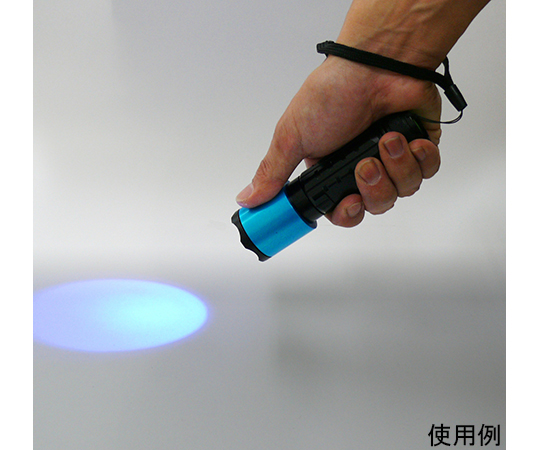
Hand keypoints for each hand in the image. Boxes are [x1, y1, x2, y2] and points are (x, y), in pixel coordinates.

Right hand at [236, 55, 441, 226]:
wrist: (376, 63)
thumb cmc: (334, 94)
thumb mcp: (292, 136)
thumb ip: (273, 172)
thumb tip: (248, 197)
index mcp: (331, 170)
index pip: (339, 210)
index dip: (345, 214)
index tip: (347, 206)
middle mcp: (362, 169)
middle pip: (373, 206)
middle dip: (372, 190)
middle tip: (364, 165)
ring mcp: (392, 160)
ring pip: (401, 192)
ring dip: (394, 167)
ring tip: (385, 140)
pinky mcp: (419, 149)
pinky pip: (426, 172)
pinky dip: (419, 157)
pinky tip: (407, 138)